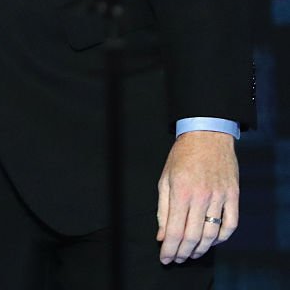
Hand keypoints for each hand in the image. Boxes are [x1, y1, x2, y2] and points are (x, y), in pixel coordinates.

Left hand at [156, 131, 238, 264]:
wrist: (207, 135)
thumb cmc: (182, 155)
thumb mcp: (165, 178)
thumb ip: (163, 209)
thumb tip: (162, 236)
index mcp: (181, 191)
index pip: (175, 230)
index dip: (169, 249)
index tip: (165, 259)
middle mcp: (201, 196)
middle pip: (192, 236)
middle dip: (183, 253)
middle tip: (177, 259)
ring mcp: (219, 196)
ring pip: (211, 234)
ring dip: (200, 249)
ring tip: (191, 254)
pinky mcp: (233, 195)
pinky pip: (230, 225)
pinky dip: (221, 238)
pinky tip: (211, 240)